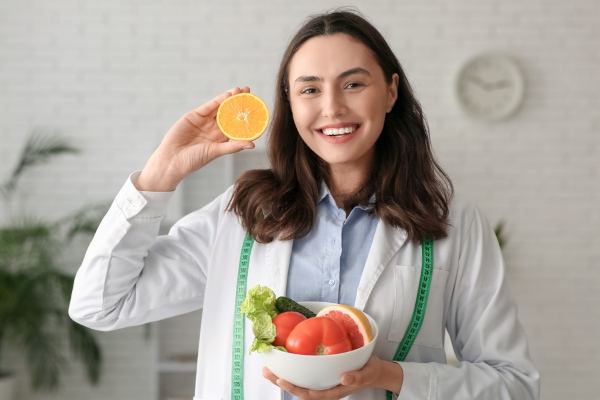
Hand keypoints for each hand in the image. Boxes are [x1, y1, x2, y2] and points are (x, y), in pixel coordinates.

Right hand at [135, 87, 254, 190]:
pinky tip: (227, 95)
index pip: (235, 124)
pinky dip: (217, 100)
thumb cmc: (194, 160)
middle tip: (249, 92)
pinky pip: (207, 107)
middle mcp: (213, 128)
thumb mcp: (216, 152)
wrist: (172, 160)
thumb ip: (233, 146)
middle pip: (228, 112)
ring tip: (240, 90)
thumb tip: (252, 144)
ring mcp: (204, 121)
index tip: (256, 108)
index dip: (245, 116)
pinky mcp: (194, 116)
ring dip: (229, 98)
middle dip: (238, 102)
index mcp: (221, 138)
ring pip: (219, 107)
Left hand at [262, 355, 402, 399]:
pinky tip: (284, 360)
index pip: (309, 393)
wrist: (373, 371)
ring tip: (268, 367)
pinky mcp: (320, 372)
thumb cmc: (369, 373)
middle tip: (266, 371)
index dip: (294, 388)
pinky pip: (303, 372)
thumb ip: (356, 377)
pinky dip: (292, 367)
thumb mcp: (365, 374)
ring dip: (283, 374)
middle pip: (298, 387)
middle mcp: (323, 388)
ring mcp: (321, 381)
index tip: (281, 379)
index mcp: (331, 392)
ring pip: (298, 380)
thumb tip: (343, 378)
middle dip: (281, 381)